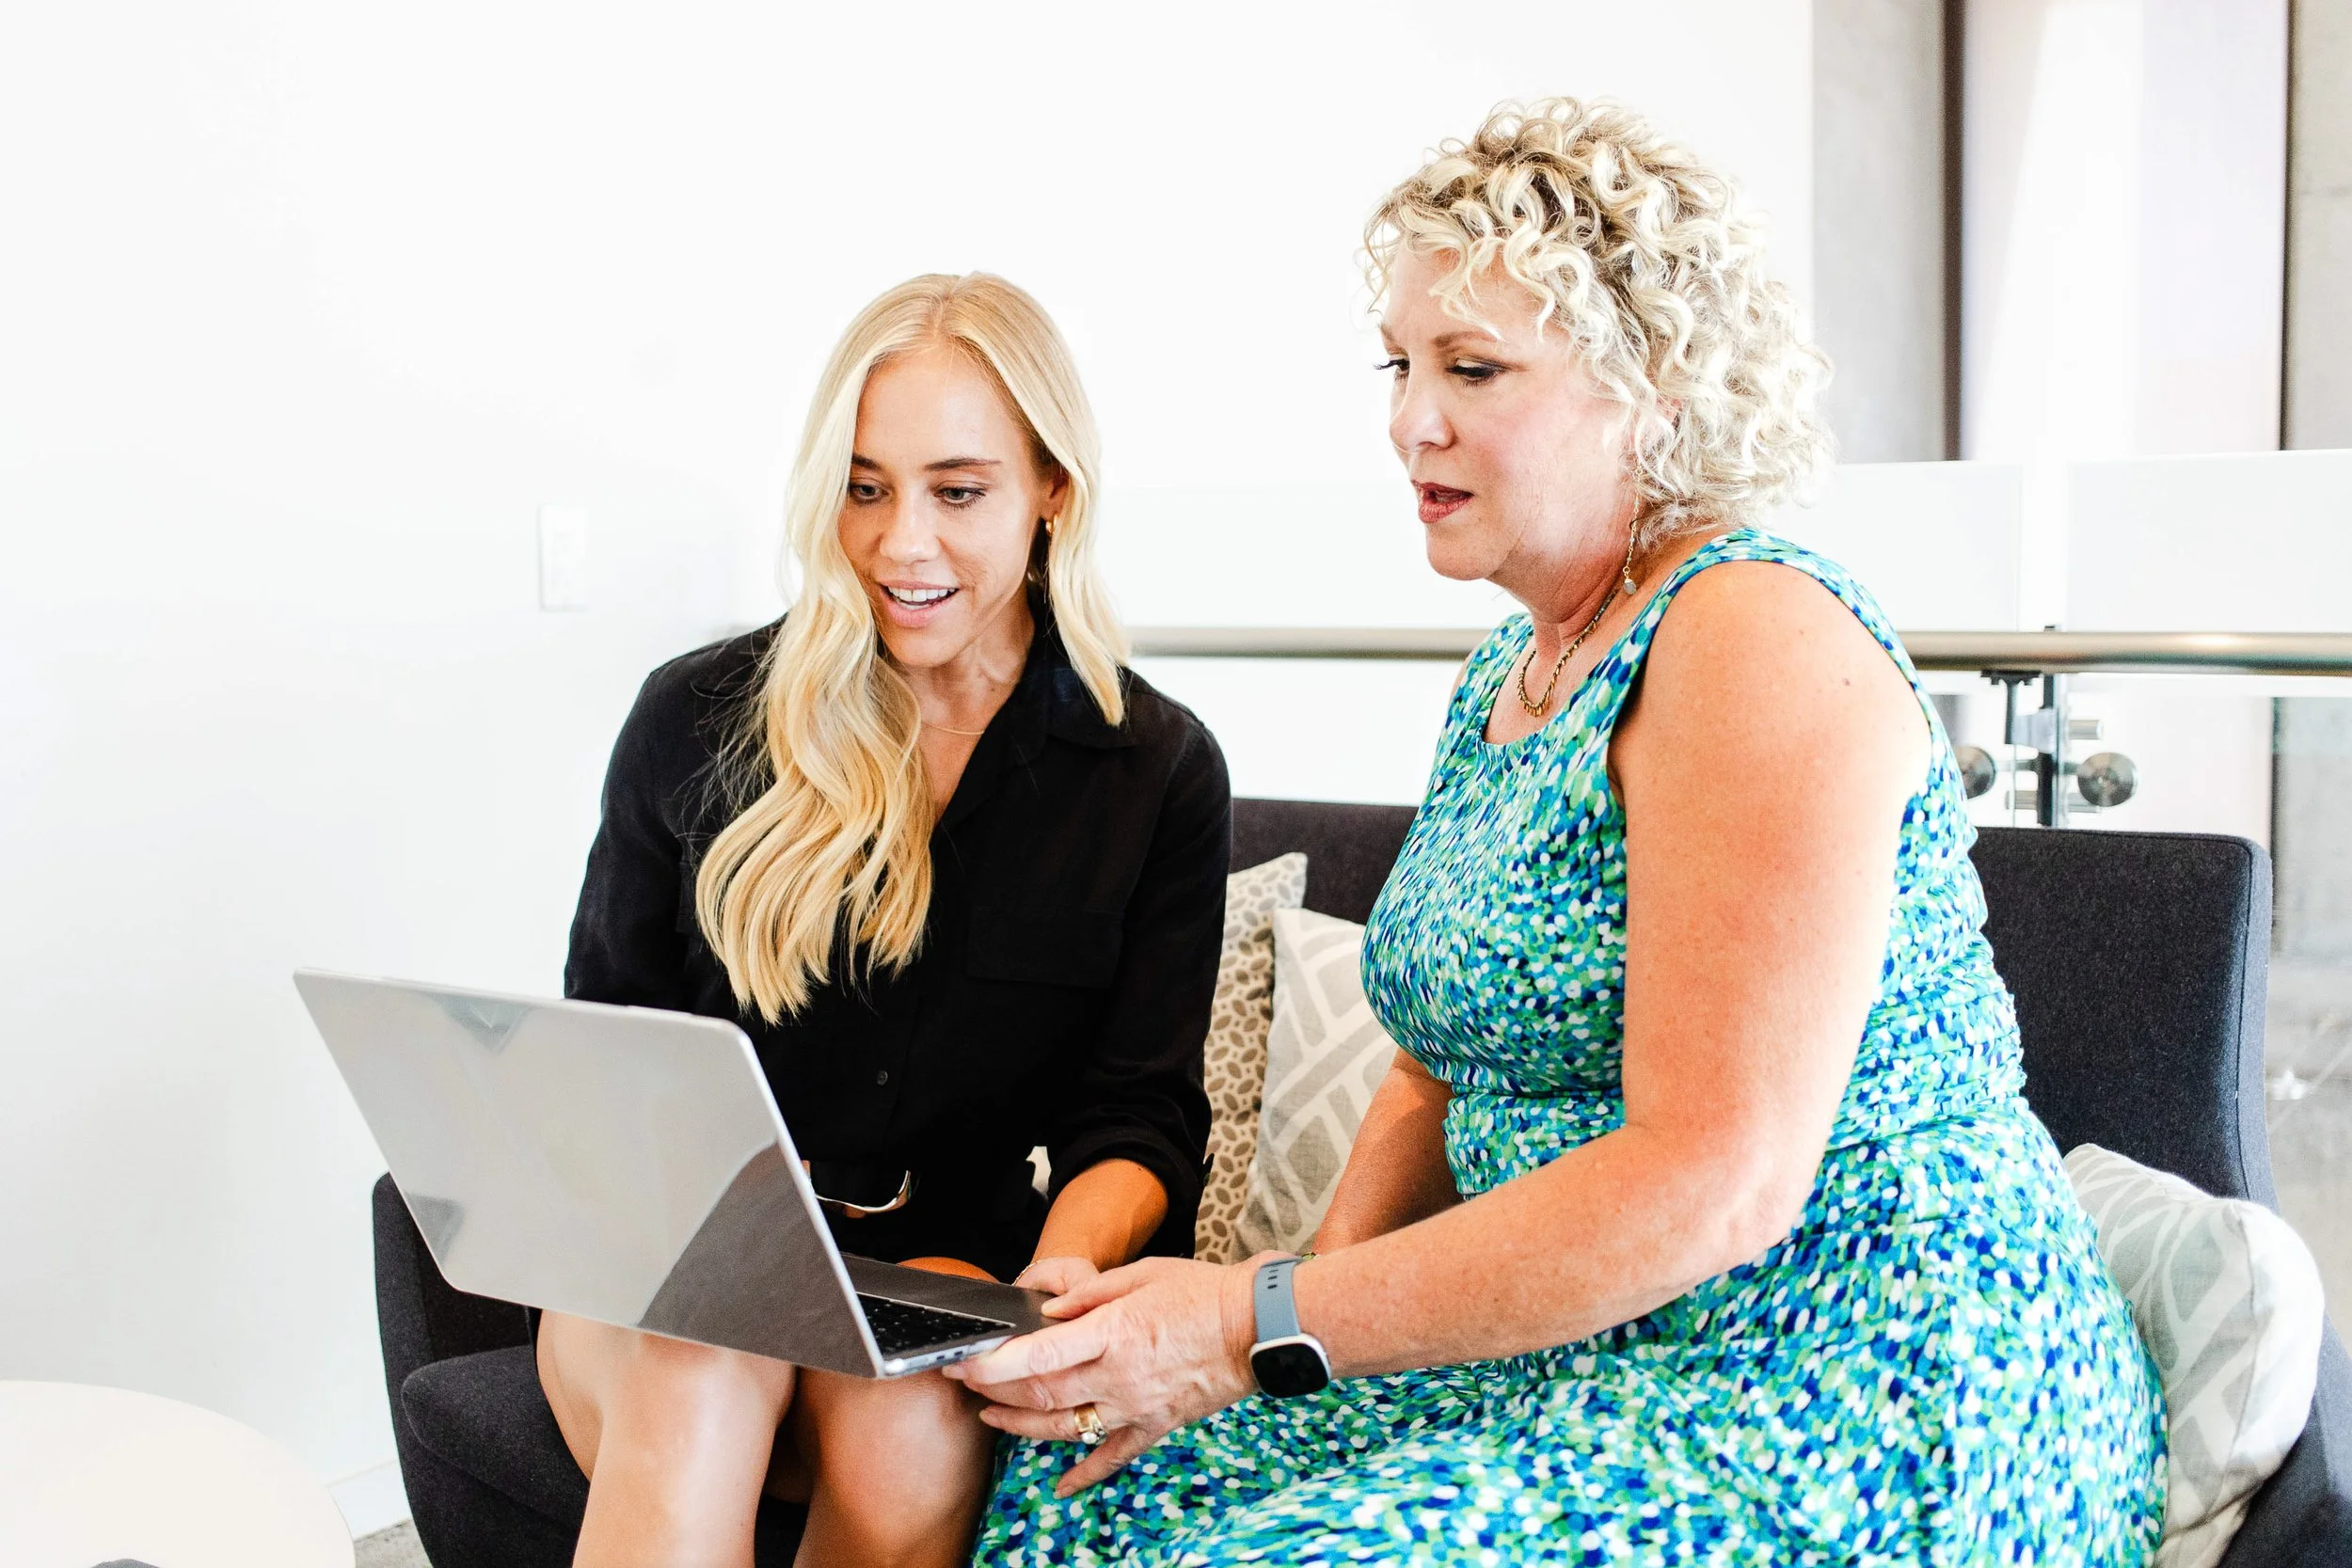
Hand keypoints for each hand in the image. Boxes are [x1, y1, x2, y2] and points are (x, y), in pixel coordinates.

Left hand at [943, 1254, 1271, 1495]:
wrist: (1256, 1327)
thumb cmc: (1202, 1292)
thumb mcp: (1141, 1274)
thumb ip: (1090, 1294)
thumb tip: (1050, 1311)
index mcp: (1112, 1333)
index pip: (1038, 1355)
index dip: (994, 1363)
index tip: (964, 1361)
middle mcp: (1118, 1376)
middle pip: (1041, 1395)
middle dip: (993, 1390)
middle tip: (966, 1379)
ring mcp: (1135, 1407)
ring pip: (1064, 1429)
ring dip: (1020, 1427)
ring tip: (991, 1417)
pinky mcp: (1154, 1425)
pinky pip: (1113, 1456)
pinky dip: (1084, 1474)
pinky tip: (1061, 1486)